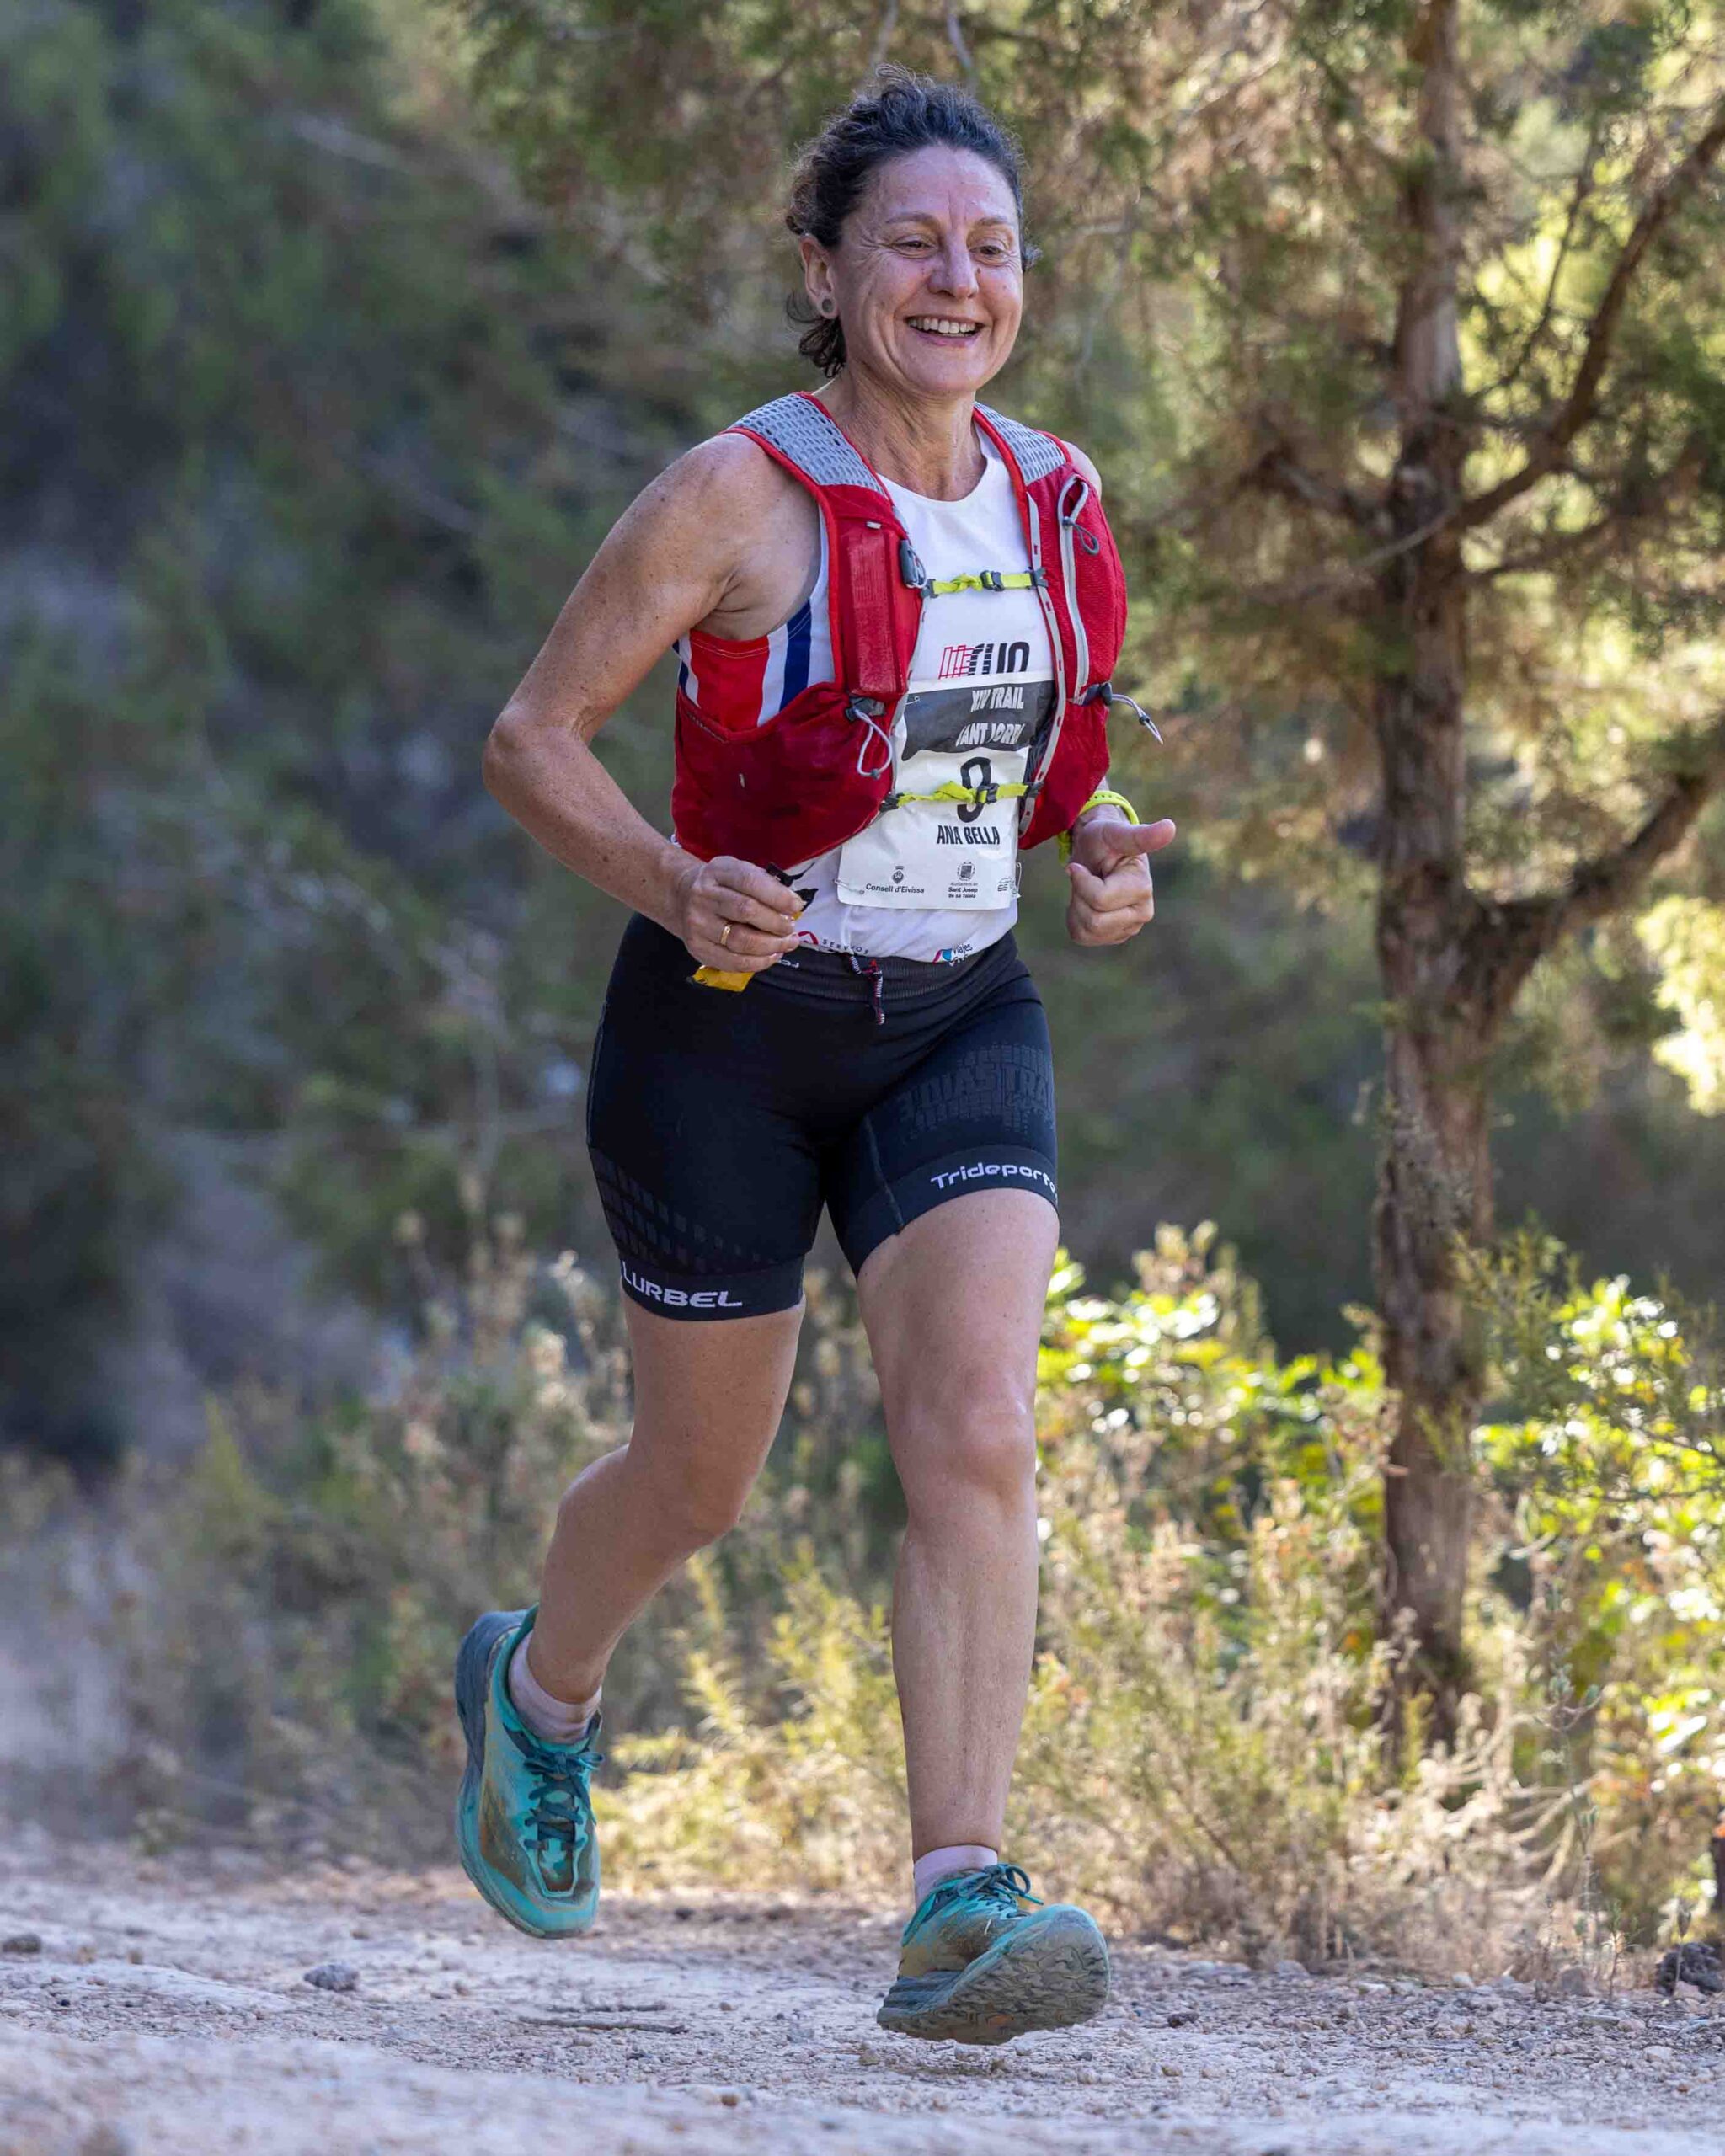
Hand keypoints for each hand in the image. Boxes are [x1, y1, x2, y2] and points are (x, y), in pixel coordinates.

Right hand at [670, 854, 803, 971]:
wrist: (683, 897)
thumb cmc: (722, 885)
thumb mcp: (738, 871)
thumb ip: (763, 884)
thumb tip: (792, 905)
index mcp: (717, 872)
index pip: (750, 882)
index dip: (777, 896)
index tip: (796, 906)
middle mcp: (703, 896)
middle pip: (746, 911)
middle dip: (776, 923)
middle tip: (791, 928)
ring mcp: (697, 923)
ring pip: (741, 941)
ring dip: (771, 945)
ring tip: (786, 943)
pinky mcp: (697, 948)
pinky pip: (732, 962)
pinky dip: (758, 962)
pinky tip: (771, 956)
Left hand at [1065, 813, 1176, 946]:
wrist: (1097, 853)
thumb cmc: (1105, 840)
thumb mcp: (1116, 833)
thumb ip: (1141, 835)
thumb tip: (1170, 827)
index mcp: (1143, 889)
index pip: (1100, 900)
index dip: (1081, 881)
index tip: (1079, 866)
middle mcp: (1142, 913)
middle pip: (1094, 921)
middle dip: (1080, 896)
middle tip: (1086, 878)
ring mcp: (1129, 928)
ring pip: (1086, 931)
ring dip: (1077, 907)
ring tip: (1087, 888)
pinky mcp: (1114, 936)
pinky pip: (1082, 937)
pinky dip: (1075, 919)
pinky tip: (1086, 902)